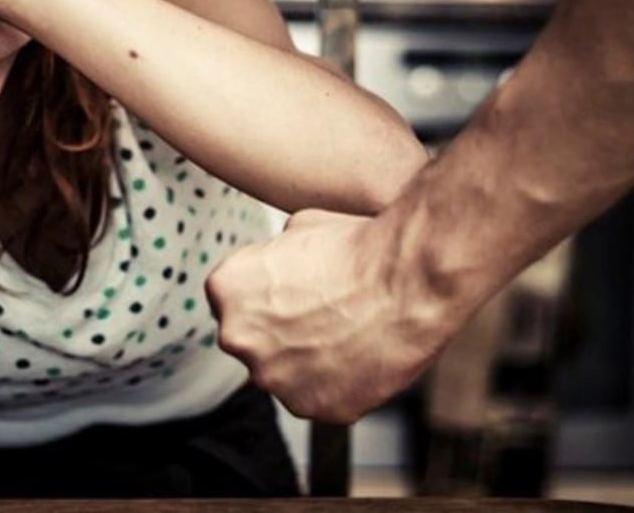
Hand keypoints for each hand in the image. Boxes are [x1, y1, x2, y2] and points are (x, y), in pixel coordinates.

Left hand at [206, 207, 474, 423]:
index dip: (268, 297)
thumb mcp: (300, 226)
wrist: (407, 281)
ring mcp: (274, 378)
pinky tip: (361, 356)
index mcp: (226, 289)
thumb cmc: (359, 248)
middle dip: (281, 331)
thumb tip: (280, 259)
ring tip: (348, 334)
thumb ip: (274, 254)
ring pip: (284, 374)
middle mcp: (238, 338)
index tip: (296, 293)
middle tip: (324, 314)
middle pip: (254, 341)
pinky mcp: (312, 407)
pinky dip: (338, 384)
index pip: (234, 301)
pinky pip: (319, 398)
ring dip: (307, 360)